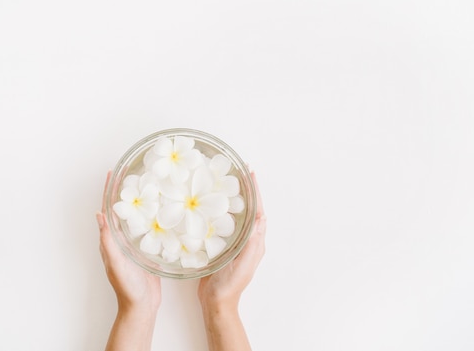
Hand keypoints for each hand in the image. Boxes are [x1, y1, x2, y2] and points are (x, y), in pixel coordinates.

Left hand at [97, 172, 160, 313]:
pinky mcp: (145, 250)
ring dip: (137, 201)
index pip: (108, 209)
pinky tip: (160, 209)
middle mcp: (120, 239)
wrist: (141, 306)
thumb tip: (99, 215)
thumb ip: (107, 241)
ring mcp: (133, 244)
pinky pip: (148, 227)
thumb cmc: (127, 287)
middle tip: (131, 172)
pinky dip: (151, 215)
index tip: (113, 173)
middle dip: (123, 191)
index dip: (109, 191)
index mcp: (111, 240)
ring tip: (146, 184)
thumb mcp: (116, 262)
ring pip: (134, 217)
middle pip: (121, 209)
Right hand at [198, 171, 265, 308]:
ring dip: (234, 198)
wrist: (216, 302)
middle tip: (239, 171)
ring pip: (236, 214)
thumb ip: (253, 243)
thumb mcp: (244, 263)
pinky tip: (211, 204)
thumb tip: (262, 219)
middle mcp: (247, 239)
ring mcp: (235, 242)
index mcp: (255, 241)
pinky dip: (220, 210)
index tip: (251, 172)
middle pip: (249, 208)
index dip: (255, 191)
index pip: (258, 210)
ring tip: (226, 181)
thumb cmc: (230, 285)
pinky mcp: (222, 245)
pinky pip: (223, 223)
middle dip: (246, 190)